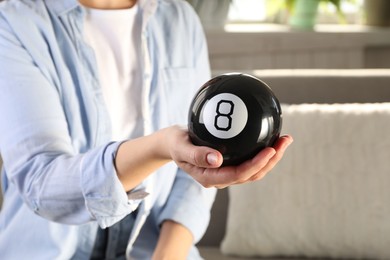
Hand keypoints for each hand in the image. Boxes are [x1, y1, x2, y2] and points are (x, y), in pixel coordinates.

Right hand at [167, 126, 292, 188]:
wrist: (173, 144)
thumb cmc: (175, 144)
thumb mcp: (180, 147)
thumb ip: (196, 155)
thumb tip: (217, 159)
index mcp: (210, 177)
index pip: (237, 174)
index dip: (256, 164)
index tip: (270, 149)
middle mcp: (221, 178)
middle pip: (251, 174)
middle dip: (271, 160)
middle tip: (284, 140)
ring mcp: (226, 172)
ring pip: (254, 170)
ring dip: (271, 157)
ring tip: (284, 139)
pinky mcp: (229, 164)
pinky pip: (250, 161)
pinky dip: (263, 152)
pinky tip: (271, 138)